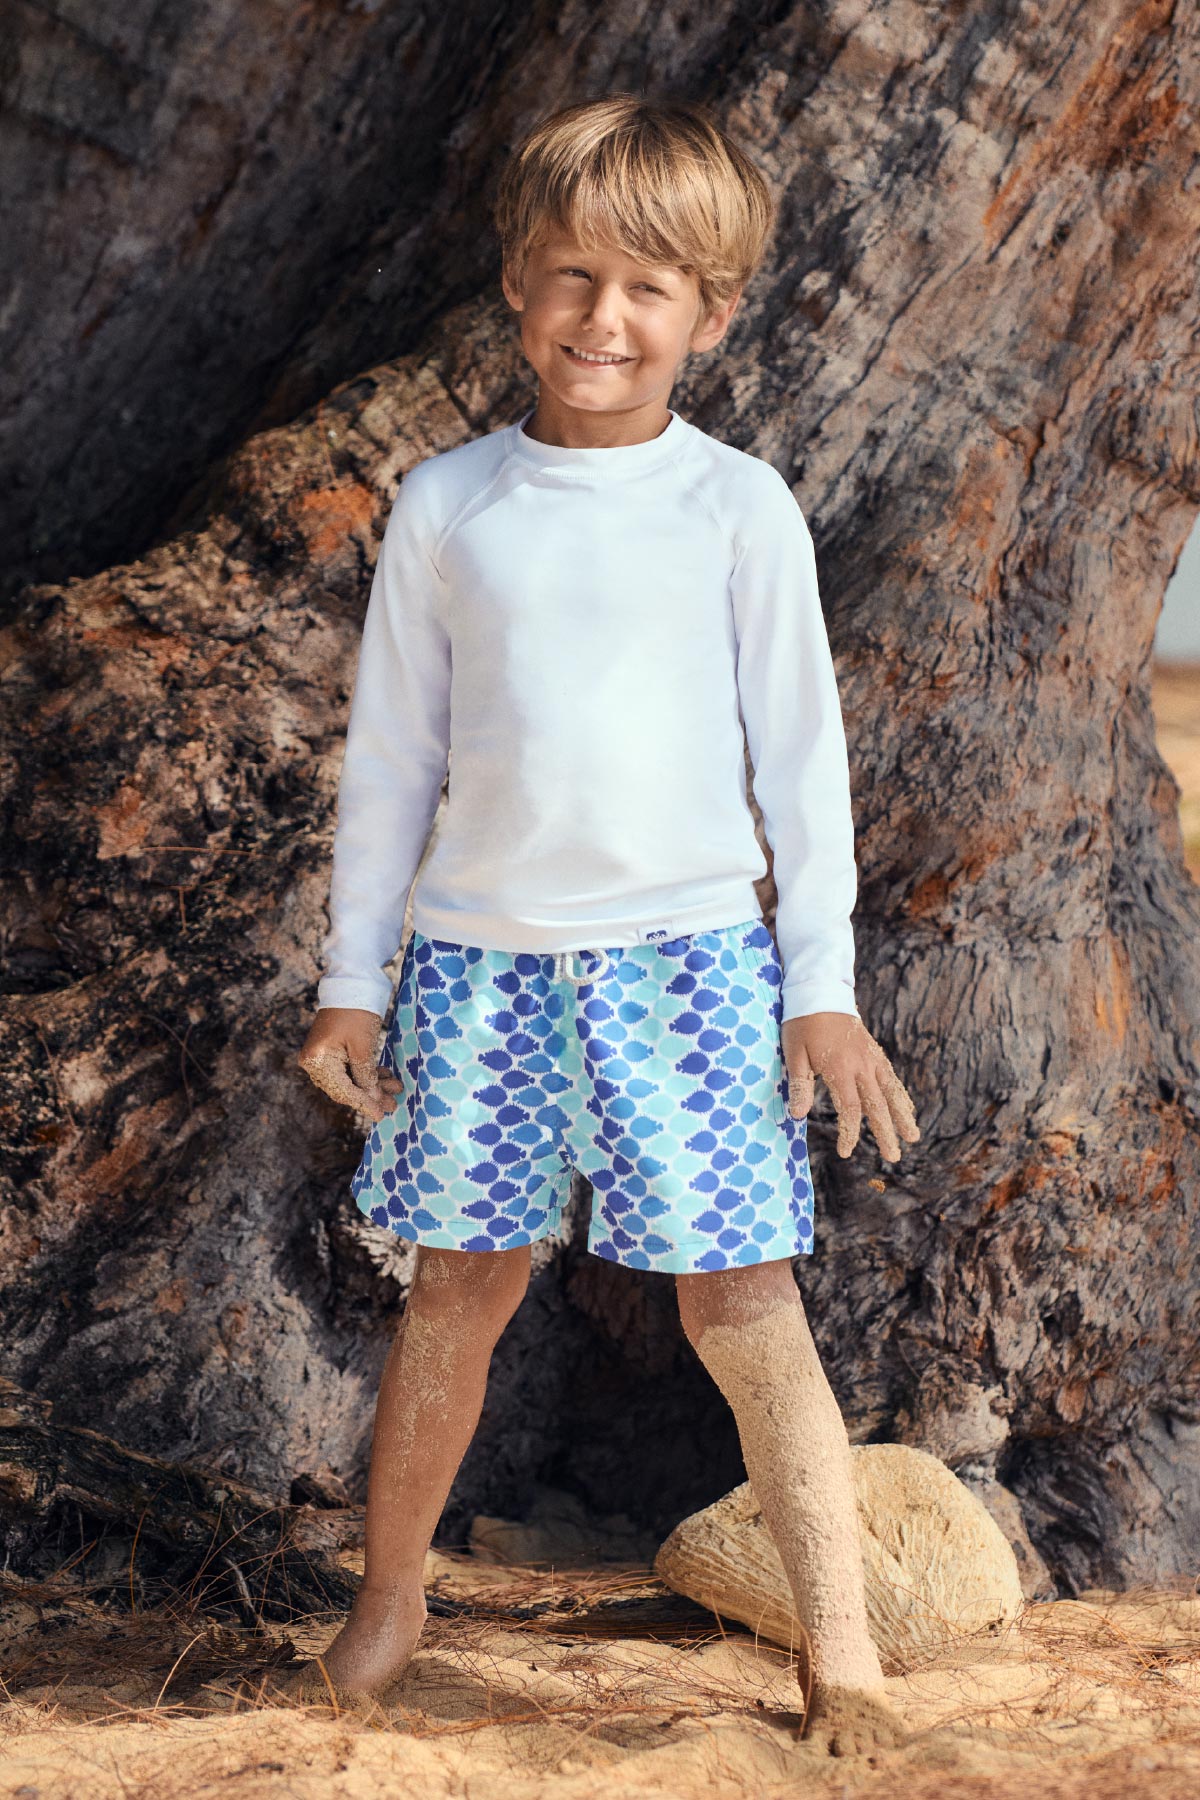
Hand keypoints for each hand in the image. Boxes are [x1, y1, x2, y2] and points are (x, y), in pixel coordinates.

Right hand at [297, 1007, 401, 1124]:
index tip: (381, 1114)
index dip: (363, 1103)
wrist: (351, 983)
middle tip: (392, 1103)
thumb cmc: (356, 1011)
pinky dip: (365, 1073)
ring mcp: (321, 1056)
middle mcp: (314, 1061)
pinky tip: (384, 1076)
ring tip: (394, 1089)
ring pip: (348, 1079)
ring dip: (371, 1085)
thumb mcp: (363, 1046)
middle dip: (370, 1095)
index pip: (342, 1090)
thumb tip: (372, 1101)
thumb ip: (365, 1076)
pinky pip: (348, 1069)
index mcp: (317, 1060)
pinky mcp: (331, 1050)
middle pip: (344, 1088)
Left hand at [781, 1012, 919, 1162]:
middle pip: (878, 1105)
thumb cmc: (802, 1023)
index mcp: (840, 1069)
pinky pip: (892, 1077)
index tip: (845, 1152)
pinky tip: (906, 1107)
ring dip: (903, 1115)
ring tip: (914, 1136)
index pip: (850, 1109)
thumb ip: (800, 1085)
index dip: (850, 1133)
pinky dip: (901, 1094)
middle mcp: (861, 1066)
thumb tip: (797, 1115)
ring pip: (892, 1092)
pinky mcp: (874, 1052)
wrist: (820, 991)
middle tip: (894, 1158)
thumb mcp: (794, 1053)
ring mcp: (871, 1058)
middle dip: (886, 1133)